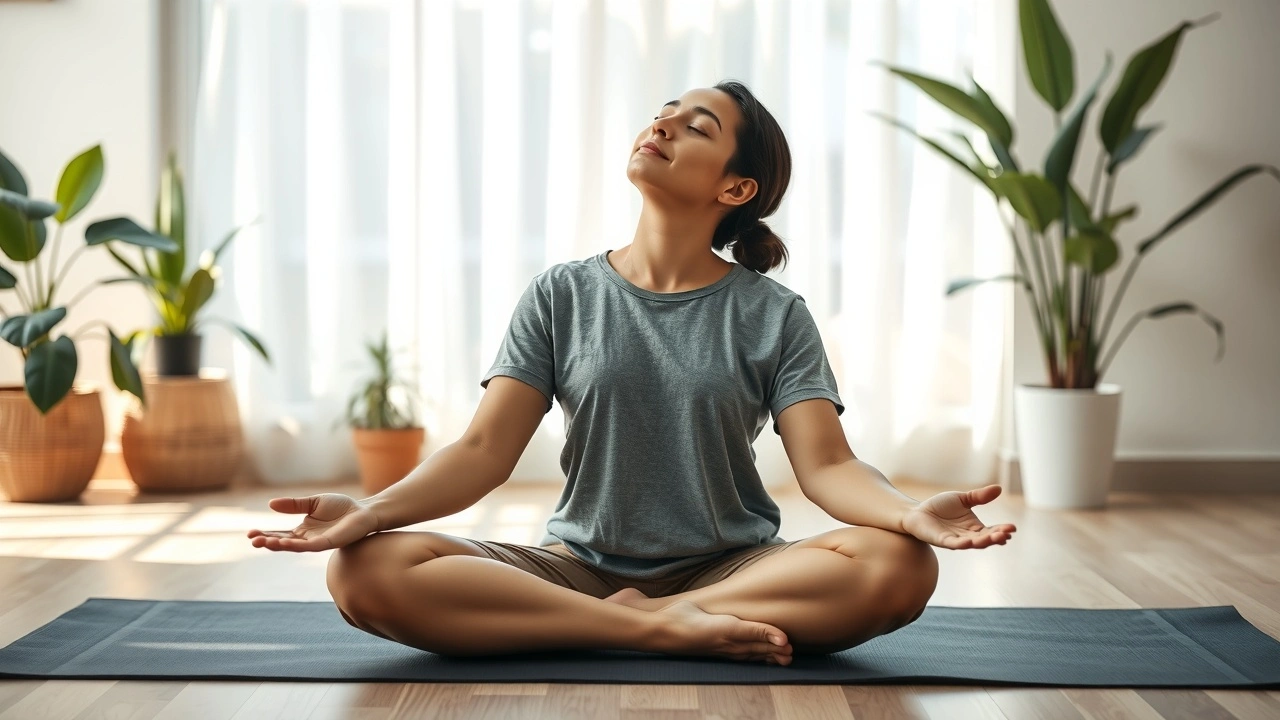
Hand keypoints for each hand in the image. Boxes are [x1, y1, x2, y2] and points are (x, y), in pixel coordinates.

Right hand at [246, 493, 380, 551]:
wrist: (364, 511)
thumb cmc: (341, 507)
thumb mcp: (313, 502)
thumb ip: (294, 504)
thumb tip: (271, 504)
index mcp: (303, 530)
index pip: (280, 535)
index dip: (266, 534)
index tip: (250, 533)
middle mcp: (307, 539)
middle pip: (283, 543)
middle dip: (267, 542)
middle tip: (252, 540)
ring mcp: (317, 543)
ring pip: (294, 547)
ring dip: (278, 545)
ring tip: (262, 542)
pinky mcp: (328, 543)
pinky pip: (309, 546)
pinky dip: (296, 545)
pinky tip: (284, 543)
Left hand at [900, 484, 1015, 549]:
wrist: (918, 511)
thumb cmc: (940, 507)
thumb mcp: (963, 499)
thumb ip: (979, 496)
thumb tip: (999, 488)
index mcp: (974, 527)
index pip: (992, 530)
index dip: (1002, 530)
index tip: (1013, 528)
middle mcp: (967, 536)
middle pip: (985, 539)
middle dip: (996, 537)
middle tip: (1007, 534)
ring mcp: (955, 540)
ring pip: (972, 543)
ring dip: (983, 542)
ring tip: (995, 538)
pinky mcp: (942, 541)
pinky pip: (953, 544)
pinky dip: (962, 544)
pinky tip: (969, 542)